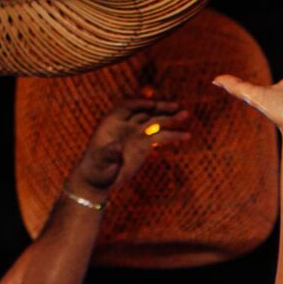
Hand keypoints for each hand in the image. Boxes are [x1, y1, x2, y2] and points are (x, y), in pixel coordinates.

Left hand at [66, 99, 191, 201]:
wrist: (99, 179)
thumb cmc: (95, 170)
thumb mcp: (100, 162)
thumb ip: (108, 154)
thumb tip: (117, 147)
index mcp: (112, 123)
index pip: (127, 107)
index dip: (139, 104)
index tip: (151, 105)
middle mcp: (126, 125)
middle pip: (144, 111)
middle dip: (159, 108)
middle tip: (176, 107)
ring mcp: (136, 134)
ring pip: (155, 121)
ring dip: (170, 117)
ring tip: (185, 114)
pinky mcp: (145, 145)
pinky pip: (160, 136)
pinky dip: (173, 135)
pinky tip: (186, 135)